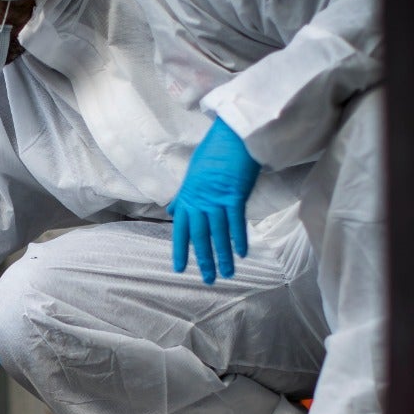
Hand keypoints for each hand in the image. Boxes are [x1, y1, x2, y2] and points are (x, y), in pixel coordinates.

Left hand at [170, 117, 260, 280]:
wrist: (231, 134)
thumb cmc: (214, 152)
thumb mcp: (192, 174)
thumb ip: (184, 195)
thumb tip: (172, 209)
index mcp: (188, 197)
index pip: (181, 229)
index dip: (180, 250)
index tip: (179, 268)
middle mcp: (200, 201)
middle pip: (200, 236)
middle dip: (204, 259)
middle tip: (208, 279)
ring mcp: (216, 198)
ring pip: (218, 233)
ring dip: (223, 255)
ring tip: (227, 274)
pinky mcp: (234, 194)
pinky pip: (236, 221)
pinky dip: (238, 238)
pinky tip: (242, 253)